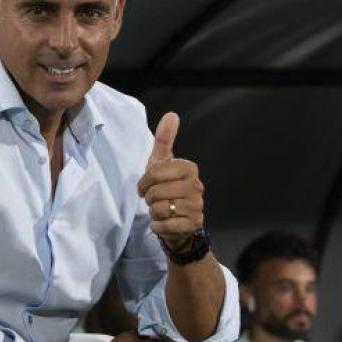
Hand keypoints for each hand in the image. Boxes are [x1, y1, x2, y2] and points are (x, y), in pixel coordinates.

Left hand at [136, 112, 204, 253]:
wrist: (178, 222)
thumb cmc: (167, 189)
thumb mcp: (162, 164)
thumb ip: (164, 140)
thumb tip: (171, 114)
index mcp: (189, 168)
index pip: (154, 173)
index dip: (144, 182)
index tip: (146, 186)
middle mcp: (196, 186)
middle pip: (156, 192)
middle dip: (150, 199)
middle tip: (155, 200)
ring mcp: (197, 206)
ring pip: (160, 209)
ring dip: (155, 213)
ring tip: (162, 210)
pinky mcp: (193, 224)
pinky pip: (165, 225)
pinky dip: (159, 226)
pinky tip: (165, 223)